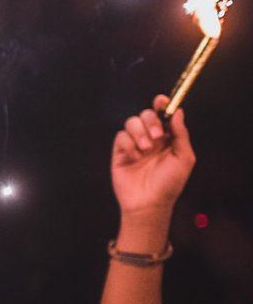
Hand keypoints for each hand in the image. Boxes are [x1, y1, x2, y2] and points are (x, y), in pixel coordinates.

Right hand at [111, 98, 195, 217]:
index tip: (162, 101)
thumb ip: (181, 134)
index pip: (163, 114)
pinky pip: (120, 137)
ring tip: (146, 149)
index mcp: (167, 138)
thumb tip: (177, 112)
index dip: (162, 104)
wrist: (149, 202)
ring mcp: (134, 145)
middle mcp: (150, 138)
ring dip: (139, 132)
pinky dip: (128, 144)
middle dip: (151, 121)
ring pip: (131, 122)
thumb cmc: (169, 183)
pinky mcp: (120, 153)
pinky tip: (134, 157)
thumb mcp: (184, 157)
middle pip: (146, 114)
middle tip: (158, 136)